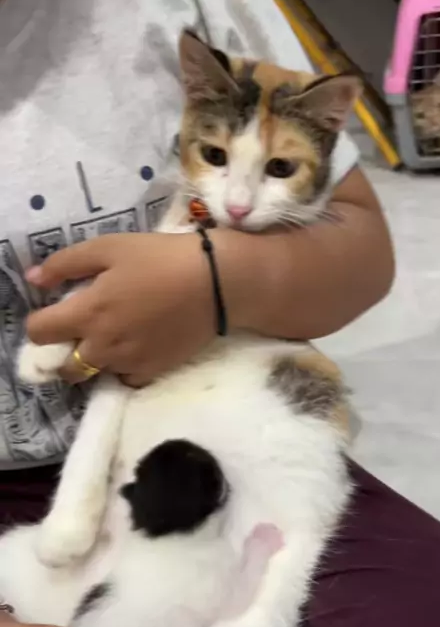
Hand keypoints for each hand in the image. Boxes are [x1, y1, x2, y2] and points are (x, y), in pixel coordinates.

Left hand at [26, 233, 215, 386]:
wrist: (217, 283)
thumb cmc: (161, 258)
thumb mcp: (109, 247)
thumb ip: (66, 264)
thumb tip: (34, 279)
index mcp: (88, 312)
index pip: (39, 332)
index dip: (40, 322)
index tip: (54, 312)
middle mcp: (103, 346)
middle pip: (64, 367)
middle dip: (65, 352)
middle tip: (83, 331)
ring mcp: (129, 363)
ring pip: (96, 374)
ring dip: (97, 359)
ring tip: (115, 335)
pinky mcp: (153, 371)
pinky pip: (126, 379)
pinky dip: (125, 368)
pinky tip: (136, 346)